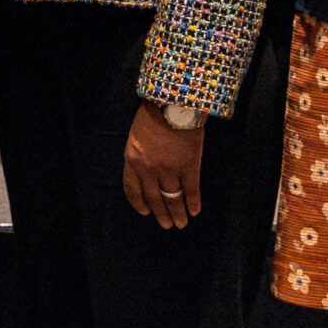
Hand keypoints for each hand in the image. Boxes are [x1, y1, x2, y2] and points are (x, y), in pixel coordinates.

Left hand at [123, 104, 205, 228]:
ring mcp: (169, 169)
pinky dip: (193, 202)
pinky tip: (195, 211)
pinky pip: (191, 190)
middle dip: (161, 214)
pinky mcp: (189, 167)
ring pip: (173, 198)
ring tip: (181, 224)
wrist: (173, 102)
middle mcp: (148, 169)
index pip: (132, 189)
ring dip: (177, 213)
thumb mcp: (137, 135)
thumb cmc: (153, 113)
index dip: (139, 203)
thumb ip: (140, 154)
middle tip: (168, 225)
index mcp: (132, 159)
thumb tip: (149, 172)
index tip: (145, 212)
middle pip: (154, 198)